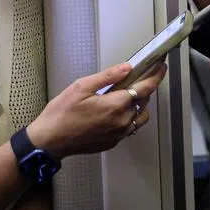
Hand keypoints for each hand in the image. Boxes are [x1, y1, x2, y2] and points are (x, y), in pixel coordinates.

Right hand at [27, 64, 166, 159]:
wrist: (49, 141)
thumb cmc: (61, 114)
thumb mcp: (81, 87)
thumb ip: (108, 76)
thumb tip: (127, 67)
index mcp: (116, 105)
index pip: (145, 88)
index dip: (156, 76)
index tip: (161, 67)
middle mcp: (122, 121)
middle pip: (144, 101)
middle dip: (143, 88)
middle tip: (133, 78)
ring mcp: (119, 134)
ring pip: (141, 116)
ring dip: (139, 104)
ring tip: (124, 95)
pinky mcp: (114, 142)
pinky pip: (130, 128)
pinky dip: (130, 117)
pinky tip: (115, 111)